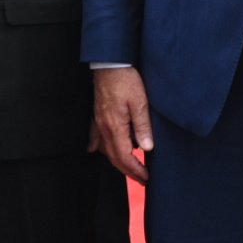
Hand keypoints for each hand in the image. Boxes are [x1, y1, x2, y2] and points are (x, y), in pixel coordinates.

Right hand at [93, 68, 152, 182]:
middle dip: (128, 171)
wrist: (109, 63)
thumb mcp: (140, 102)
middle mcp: (103, 128)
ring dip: (117, 161)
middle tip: (141, 179)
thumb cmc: (125, 80)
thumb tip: (147, 148)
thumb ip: (143, 126)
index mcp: (115, 127)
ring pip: (105, 150)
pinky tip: (97, 150)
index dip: (135, 170)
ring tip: (129, 167)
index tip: (146, 178)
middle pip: (114, 157)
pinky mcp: (96, 115)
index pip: (124, 157)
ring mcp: (98, 122)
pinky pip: (95, 137)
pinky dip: (98, 147)